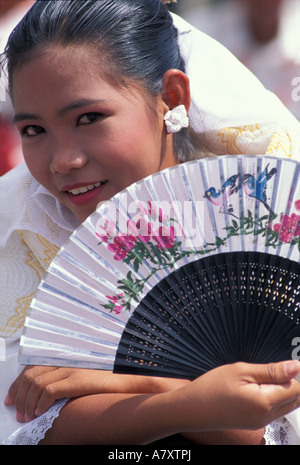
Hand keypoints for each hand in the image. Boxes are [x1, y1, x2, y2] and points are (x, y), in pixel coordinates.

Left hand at [5, 365, 188, 422]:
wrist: (134, 377)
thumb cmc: (113, 378)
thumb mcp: (87, 374)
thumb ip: (71, 377)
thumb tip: (52, 392)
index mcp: (67, 358)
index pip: (34, 366)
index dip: (18, 382)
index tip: (13, 397)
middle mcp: (67, 360)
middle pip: (30, 374)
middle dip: (18, 393)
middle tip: (15, 410)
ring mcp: (72, 369)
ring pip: (36, 383)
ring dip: (26, 402)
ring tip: (25, 416)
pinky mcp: (78, 379)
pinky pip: (49, 391)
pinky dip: (39, 403)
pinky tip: (38, 413)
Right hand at [173, 360, 299, 431]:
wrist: (193, 408)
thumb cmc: (212, 388)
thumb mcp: (241, 371)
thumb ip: (271, 371)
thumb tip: (295, 367)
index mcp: (264, 402)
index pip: (295, 388)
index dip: (289, 374)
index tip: (277, 365)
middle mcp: (266, 417)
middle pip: (294, 399)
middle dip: (288, 383)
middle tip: (267, 371)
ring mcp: (261, 422)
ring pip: (285, 405)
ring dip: (280, 390)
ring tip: (257, 379)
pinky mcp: (254, 423)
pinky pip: (273, 410)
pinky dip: (271, 397)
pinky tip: (253, 388)